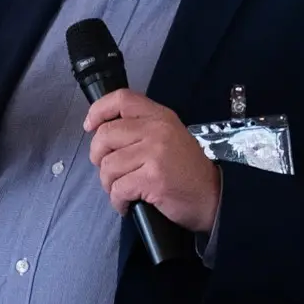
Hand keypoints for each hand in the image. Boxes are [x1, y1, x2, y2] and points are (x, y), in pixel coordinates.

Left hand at [82, 89, 220, 232]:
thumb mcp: (170, 137)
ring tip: (122, 191)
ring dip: (109, 184)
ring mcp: (155, 154)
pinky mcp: (152, 178)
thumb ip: (142, 129)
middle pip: (105, 135)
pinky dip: (118, 201)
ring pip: (108, 165)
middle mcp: (157, 130)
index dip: (99, 110)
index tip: (90, 126)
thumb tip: (102, 133)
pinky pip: (118, 188)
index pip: (122, 99)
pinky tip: (128, 204)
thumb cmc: (187, 172)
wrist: (213, 198)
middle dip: (98, 157)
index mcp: (160, 116)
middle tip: (109, 171)